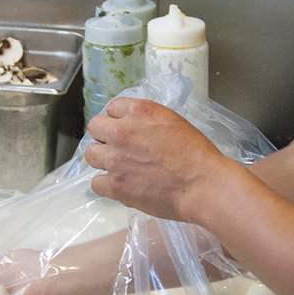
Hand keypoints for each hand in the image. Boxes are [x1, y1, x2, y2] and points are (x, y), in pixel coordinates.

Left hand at [84, 97, 233, 222]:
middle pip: (95, 128)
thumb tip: (138, 130)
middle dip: (105, 137)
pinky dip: (106, 186)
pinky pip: (96, 183)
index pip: (112, 108)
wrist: (202, 185)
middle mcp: (122, 131)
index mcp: (139, 111)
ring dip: (103, 160)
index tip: (126, 130)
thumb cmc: (198, 157)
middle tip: (120, 149)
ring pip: (91, 154)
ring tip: (120, 168)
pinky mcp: (116, 185)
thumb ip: (149, 122)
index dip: (119, 120)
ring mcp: (115, 159)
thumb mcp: (174, 123)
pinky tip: (120, 186)